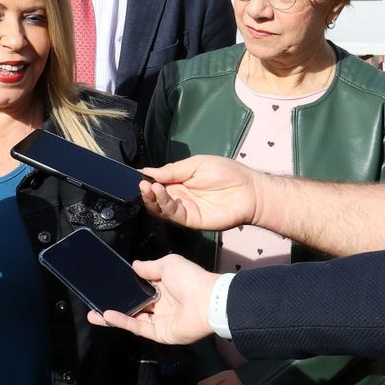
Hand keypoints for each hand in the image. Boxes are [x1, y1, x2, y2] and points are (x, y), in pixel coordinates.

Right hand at [86, 255, 216, 344]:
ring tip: (93, 312)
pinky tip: (107, 315)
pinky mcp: (160, 334)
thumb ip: (149, 267)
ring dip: (114, 315)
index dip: (126, 286)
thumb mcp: (168, 264)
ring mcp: (160, 321)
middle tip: (96, 300)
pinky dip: (123, 322)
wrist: (208, 301)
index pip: (141, 288)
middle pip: (134, 305)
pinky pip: (139, 328)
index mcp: (164, 287)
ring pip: (133, 318)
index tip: (108, 283)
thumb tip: (134, 266)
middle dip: (116, 303)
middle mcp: (161, 305)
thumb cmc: (190, 279)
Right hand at [139, 156, 261, 231]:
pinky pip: (173, 214)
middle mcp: (179, 197)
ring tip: (148, 187)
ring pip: (160, 208)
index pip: (157, 182)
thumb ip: (173, 169)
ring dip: (151, 198)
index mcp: (179, 182)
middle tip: (140, 183)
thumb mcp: (196, 164)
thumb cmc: (227, 173)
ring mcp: (184, 210)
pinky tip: (160, 192)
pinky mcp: (191, 220)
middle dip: (145, 191)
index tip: (134, 175)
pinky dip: (164, 204)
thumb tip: (147, 170)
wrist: (250, 190)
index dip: (146, 179)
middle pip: (155, 198)